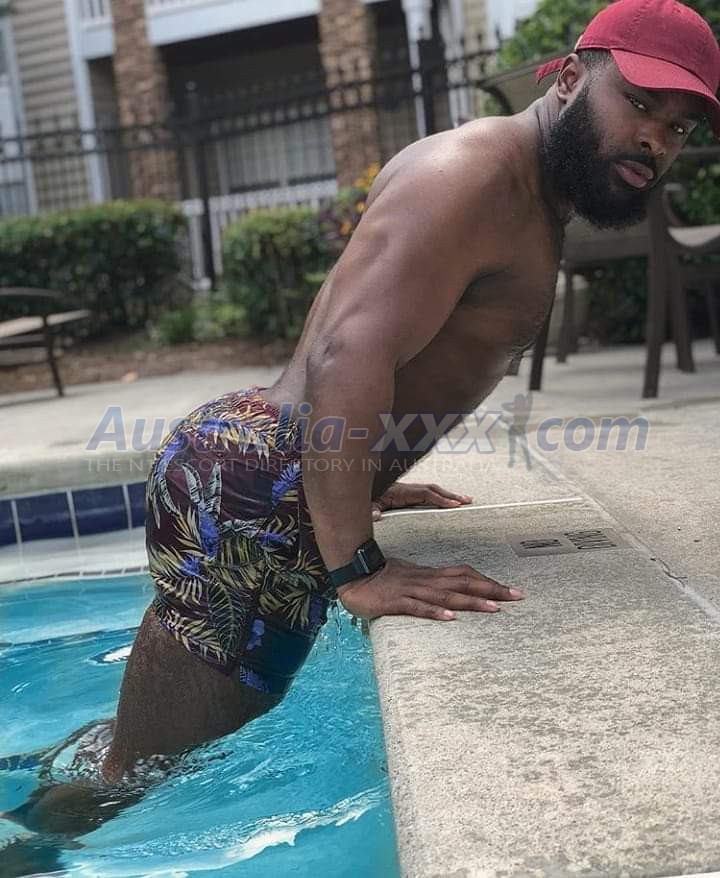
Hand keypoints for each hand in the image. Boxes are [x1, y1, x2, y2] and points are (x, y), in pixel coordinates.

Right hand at [337, 557, 524, 620]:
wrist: (354, 575)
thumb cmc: (382, 579)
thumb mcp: (410, 579)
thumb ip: (429, 586)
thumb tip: (449, 595)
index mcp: (430, 576)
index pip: (464, 575)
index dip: (487, 581)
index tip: (509, 590)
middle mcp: (425, 581)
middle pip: (463, 583)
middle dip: (490, 590)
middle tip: (516, 596)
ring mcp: (412, 591)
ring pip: (446, 596)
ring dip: (470, 602)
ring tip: (494, 608)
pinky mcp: (396, 602)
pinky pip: (418, 607)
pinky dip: (434, 612)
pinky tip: (450, 618)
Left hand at [371, 482, 472, 520]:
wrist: (362, 486)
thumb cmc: (367, 497)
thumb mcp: (368, 504)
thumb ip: (372, 510)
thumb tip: (375, 515)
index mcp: (401, 491)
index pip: (426, 494)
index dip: (440, 498)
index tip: (454, 505)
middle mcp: (408, 488)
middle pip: (434, 489)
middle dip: (451, 495)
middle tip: (468, 501)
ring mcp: (409, 490)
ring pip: (433, 490)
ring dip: (448, 494)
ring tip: (464, 500)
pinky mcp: (408, 494)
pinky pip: (428, 494)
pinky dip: (439, 496)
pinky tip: (447, 502)